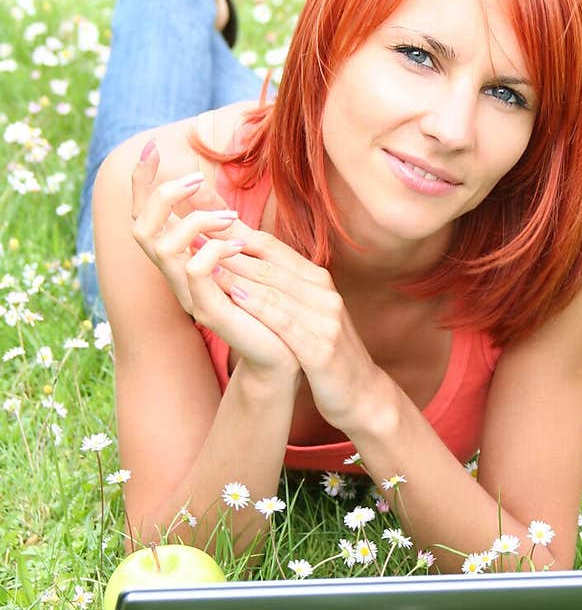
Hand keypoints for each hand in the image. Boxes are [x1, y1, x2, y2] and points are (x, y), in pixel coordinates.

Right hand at [130, 143, 298, 378]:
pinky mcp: (210, 311)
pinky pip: (195, 271)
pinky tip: (238, 245)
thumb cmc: (261, 303)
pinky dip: (212, 250)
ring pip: (162, 247)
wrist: (280, 352)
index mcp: (181, 260)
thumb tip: (201, 186)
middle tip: (196, 180)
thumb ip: (219, 224)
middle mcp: (176, 276)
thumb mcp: (239, 254)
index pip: (145, 217)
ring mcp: (189, 295)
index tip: (152, 147)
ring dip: (194, 222)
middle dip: (160, 195)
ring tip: (230, 217)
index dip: (141, 183)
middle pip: (139, 228)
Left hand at [208, 227, 384, 431]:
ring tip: (202, 261)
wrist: (362, 394)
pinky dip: (259, 307)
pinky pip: (285, 322)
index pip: (272, 247)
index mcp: (318, 281)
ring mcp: (325, 319)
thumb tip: (246, 263)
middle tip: (192, 232)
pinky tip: (234, 297)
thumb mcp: (308, 313)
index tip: (204, 215)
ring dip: (236, 273)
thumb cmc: (326, 352)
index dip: (236, 230)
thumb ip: (284, 287)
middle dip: (228, 247)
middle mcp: (323, 293)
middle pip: (269, 264)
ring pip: (274, 289)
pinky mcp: (321, 349)